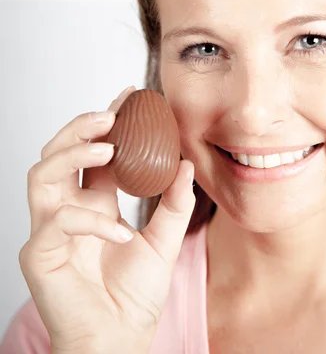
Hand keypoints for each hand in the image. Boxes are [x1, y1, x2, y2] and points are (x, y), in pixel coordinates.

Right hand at [19, 87, 195, 353]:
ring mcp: (50, 230)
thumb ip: (174, 204)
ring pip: (42, 174)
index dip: (108, 121)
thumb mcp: (163, 241)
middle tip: (109, 114)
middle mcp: (68, 209)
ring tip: (106, 149)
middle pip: (57, 152)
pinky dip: (90, 221)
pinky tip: (120, 234)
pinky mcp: (40, 254)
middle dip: (79, 128)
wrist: (121, 340)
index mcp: (94, 201)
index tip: (130, 95)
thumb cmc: (135, 295)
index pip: (94, 151)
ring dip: (72, 155)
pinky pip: (58, 222)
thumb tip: (186, 164)